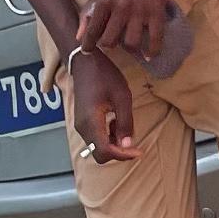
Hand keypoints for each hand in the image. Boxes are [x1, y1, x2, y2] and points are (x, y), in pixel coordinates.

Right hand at [70, 49, 139, 163]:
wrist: (84, 62)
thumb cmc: (104, 75)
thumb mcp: (122, 96)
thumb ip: (125, 122)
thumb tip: (128, 144)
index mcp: (91, 122)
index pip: (104, 152)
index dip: (123, 155)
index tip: (138, 150)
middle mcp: (82, 128)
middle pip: (100, 153)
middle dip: (118, 152)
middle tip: (134, 142)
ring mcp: (80, 125)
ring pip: (97, 146)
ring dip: (113, 142)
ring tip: (124, 124)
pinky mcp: (81, 121)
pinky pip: (95, 137)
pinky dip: (108, 135)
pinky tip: (115, 121)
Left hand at [77, 0, 170, 58]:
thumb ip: (88, 12)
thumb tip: (79, 36)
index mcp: (104, 0)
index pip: (92, 30)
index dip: (88, 45)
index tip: (87, 51)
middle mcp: (120, 7)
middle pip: (110, 40)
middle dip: (108, 45)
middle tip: (111, 42)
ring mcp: (140, 10)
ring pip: (131, 43)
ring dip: (129, 48)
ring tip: (129, 43)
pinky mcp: (157, 11)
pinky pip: (155, 37)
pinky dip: (153, 50)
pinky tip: (150, 55)